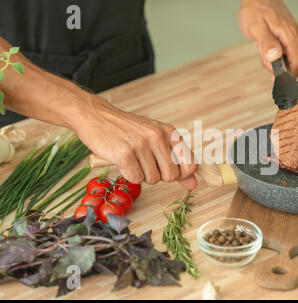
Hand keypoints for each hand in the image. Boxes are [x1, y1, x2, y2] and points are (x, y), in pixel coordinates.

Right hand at [73, 95, 197, 188]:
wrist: (96, 116)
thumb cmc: (127, 130)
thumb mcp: (155, 140)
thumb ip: (175, 162)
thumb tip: (193, 184)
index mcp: (169, 132)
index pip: (191, 164)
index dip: (182, 175)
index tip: (169, 171)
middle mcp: (158, 136)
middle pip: (172, 176)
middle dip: (159, 176)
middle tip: (146, 164)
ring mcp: (141, 144)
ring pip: (153, 179)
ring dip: (142, 175)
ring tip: (133, 160)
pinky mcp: (125, 154)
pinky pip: (135, 179)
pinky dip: (129, 175)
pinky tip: (123, 162)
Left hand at [238, 0, 297, 76]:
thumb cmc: (256, 11)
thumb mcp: (256, 27)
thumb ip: (266, 43)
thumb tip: (275, 57)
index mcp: (290, 35)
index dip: (288, 76)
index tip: (275, 80)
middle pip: (293, 65)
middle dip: (277, 67)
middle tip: (263, 54)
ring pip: (289, 61)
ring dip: (275, 61)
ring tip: (263, 47)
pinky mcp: (295, 38)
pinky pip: (288, 54)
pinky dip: (277, 56)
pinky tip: (268, 46)